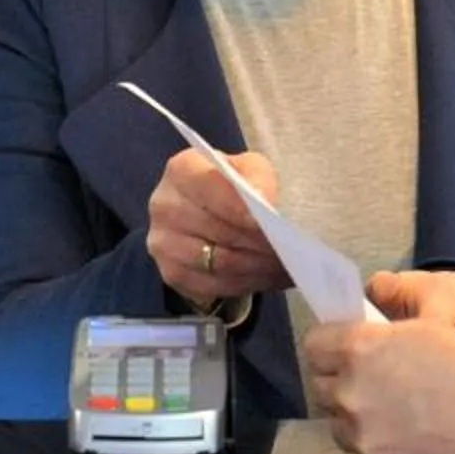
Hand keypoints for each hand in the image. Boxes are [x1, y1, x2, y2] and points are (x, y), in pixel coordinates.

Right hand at [146, 147, 287, 306]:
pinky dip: (246, 282)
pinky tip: (268, 275)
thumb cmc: (233, 184)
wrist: (209, 207)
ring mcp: (163, 243)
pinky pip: (215, 285)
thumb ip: (257, 178)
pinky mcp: (171, 273)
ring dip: (257, 266)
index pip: (209, 189)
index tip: (268, 222)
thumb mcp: (250, 168)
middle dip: (258, 242)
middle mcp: (164, 206)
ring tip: (286, 264)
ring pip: (219, 262)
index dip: (239, 208)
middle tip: (291, 249)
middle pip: (217, 230)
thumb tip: (263, 202)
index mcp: (181, 171)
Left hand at [303, 317, 454, 453]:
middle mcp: (351, 393)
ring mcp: (362, 438)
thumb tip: (360, 348)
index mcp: (362, 349)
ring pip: (341, 426)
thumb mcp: (428, 332)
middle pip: (322, 387)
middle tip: (378, 387)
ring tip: (399, 420)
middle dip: (343, 384)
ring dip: (359, 421)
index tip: (346, 353)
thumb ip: (382, 340)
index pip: (315, 345)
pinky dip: (382, 451)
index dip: (331, 347)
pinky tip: (412, 445)